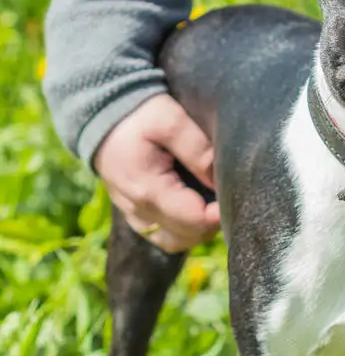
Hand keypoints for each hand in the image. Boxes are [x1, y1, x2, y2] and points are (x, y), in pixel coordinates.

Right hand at [94, 94, 220, 252]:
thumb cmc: (137, 114)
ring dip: (199, 230)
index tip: (235, 196)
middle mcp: (139, 210)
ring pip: (176, 241)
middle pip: (187, 237)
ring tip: (213, 203)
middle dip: (212, 223)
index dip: (219, 213)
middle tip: (228, 197)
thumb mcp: (169, 120)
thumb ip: (197, 149)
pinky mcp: (134, 214)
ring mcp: (134, 215)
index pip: (194, 219)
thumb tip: (222, 177)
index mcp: (147, 190)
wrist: (99, 113)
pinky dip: (183, 229)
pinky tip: (196, 207)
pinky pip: (163, 235)